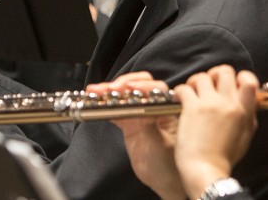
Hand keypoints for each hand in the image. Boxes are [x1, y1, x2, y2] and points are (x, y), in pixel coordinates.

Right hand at [103, 72, 185, 199]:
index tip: (129, 88)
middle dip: (123, 84)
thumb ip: (149, 124)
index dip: (142, 86)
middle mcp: (155, 108)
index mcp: (169, 109)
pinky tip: (94, 101)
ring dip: (109, 92)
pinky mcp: (130, 124)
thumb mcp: (161, 144)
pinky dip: (105, 106)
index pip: (156, 89)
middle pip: (139, 86)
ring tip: (94, 91)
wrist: (167, 182)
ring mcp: (141, 115)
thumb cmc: (173, 165)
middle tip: (109, 89)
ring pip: (125, 97)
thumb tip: (139, 105)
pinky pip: (116, 111)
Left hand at [174, 65, 260, 199]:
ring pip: (202, 76)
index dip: (239, 76)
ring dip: (195, 82)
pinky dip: (180, 91)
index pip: (248, 80)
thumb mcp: (245, 136)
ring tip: (192, 92)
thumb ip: (248, 117)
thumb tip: (249, 104)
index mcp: (244, 111)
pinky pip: (184, 88)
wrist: (206, 169)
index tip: (230, 83)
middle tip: (207, 86)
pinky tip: (179, 100)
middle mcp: (229, 103)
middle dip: (214, 75)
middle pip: (224, 71)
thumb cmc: (224, 158)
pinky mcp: (192, 108)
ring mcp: (211, 104)